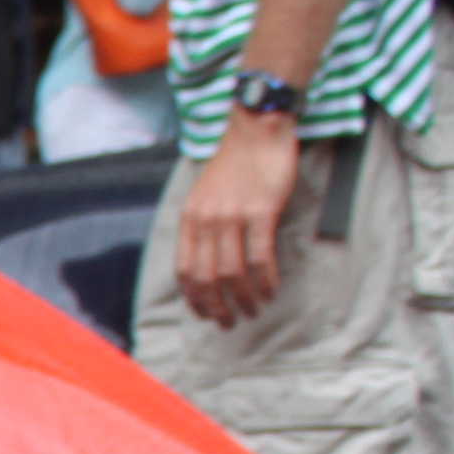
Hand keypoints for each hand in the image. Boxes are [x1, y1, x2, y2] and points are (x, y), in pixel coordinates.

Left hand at [174, 118, 294, 323]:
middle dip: (217, 307)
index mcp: (189, 218)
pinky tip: (270, 290)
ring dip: (244, 298)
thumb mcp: (205, 196)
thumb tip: (208, 262)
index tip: (204, 315)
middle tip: (230, 323)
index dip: (193, 298)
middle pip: (206, 277)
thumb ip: (203, 226)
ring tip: (254, 311)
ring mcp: (232, 216)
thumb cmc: (235, 164)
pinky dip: (265, 279)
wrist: (256, 130)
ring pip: (233, 272)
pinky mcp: (260, 212)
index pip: (183, 270)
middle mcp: (206, 220)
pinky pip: (260, 256)